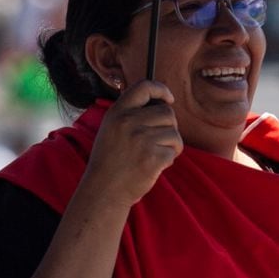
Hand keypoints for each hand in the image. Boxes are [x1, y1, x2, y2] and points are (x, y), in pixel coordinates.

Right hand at [83, 80, 181, 206]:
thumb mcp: (111, 129)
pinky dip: (168, 160)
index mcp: (117, 112)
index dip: (161, 89)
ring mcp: (140, 140)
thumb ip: (131, 114)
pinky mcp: (152, 157)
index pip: (144, 87)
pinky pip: (173, 151)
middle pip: (167, 113)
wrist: (104, 189)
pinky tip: (154, 166)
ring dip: (171, 146)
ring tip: (155, 155)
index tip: (168, 99)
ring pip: (174, 133)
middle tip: (159, 141)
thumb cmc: (110, 160)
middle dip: (169, 127)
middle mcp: (128, 122)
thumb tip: (163, 104)